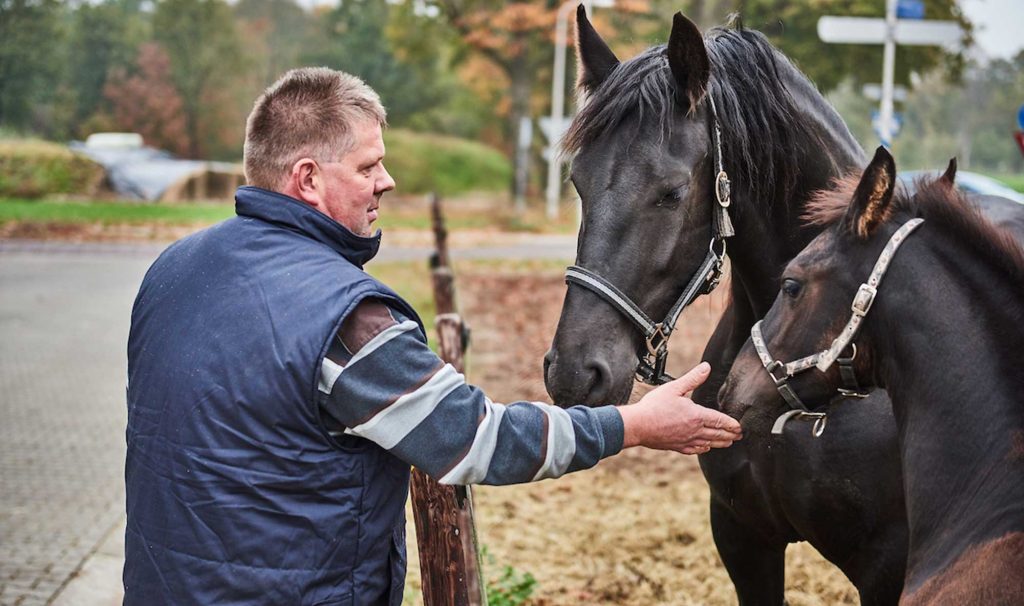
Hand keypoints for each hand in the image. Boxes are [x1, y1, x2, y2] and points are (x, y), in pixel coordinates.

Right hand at [618, 362, 741, 454]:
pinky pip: (695, 450)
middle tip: (740, 435)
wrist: (638, 425)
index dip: (731, 423)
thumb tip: (707, 367)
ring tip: (729, 442)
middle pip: (717, 434)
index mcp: (696, 416)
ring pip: (708, 443)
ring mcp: (686, 440)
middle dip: (730, 434)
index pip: (720, 420)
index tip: (739, 426)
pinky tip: (705, 448)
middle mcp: (694, 430)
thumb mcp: (674, 387)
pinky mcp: (677, 447)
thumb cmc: (654, 406)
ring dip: (720, 443)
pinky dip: (703, 449)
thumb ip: (693, 378)